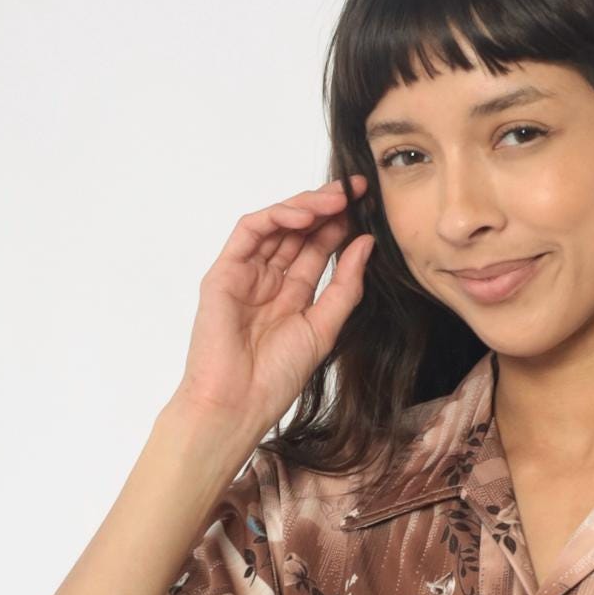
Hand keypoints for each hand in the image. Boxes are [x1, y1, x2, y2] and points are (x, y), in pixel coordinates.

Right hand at [169, 174, 375, 437]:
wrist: (239, 403)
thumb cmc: (276, 377)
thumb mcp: (325, 328)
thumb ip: (346, 286)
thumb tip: (366, 244)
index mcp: (293, 294)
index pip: (318, 248)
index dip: (342, 226)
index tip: (369, 208)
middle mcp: (269, 279)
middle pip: (298, 231)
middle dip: (328, 208)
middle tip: (357, 190)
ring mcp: (245, 273)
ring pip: (276, 225)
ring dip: (306, 207)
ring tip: (336, 199)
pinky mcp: (224, 272)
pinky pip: (250, 232)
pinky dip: (276, 217)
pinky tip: (304, 216)